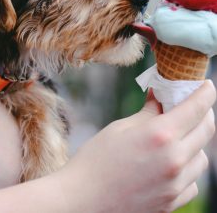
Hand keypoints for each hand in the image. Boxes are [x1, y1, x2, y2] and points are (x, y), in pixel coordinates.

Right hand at [56, 82, 215, 212]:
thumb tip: (160, 98)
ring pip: (202, 158)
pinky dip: (187, 170)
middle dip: (203, 114)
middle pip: (206, 131)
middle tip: (192, 108)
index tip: (207, 85)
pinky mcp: (171, 203)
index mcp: (160, 136)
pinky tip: (169, 165)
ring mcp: (175, 185)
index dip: (205, 92)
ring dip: (195, 143)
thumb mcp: (119, 129)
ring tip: (176, 139)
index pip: (196, 108)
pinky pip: (192, 182)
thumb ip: (146, 114)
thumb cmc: (95, 161)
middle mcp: (174, 160)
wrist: (82, 200)